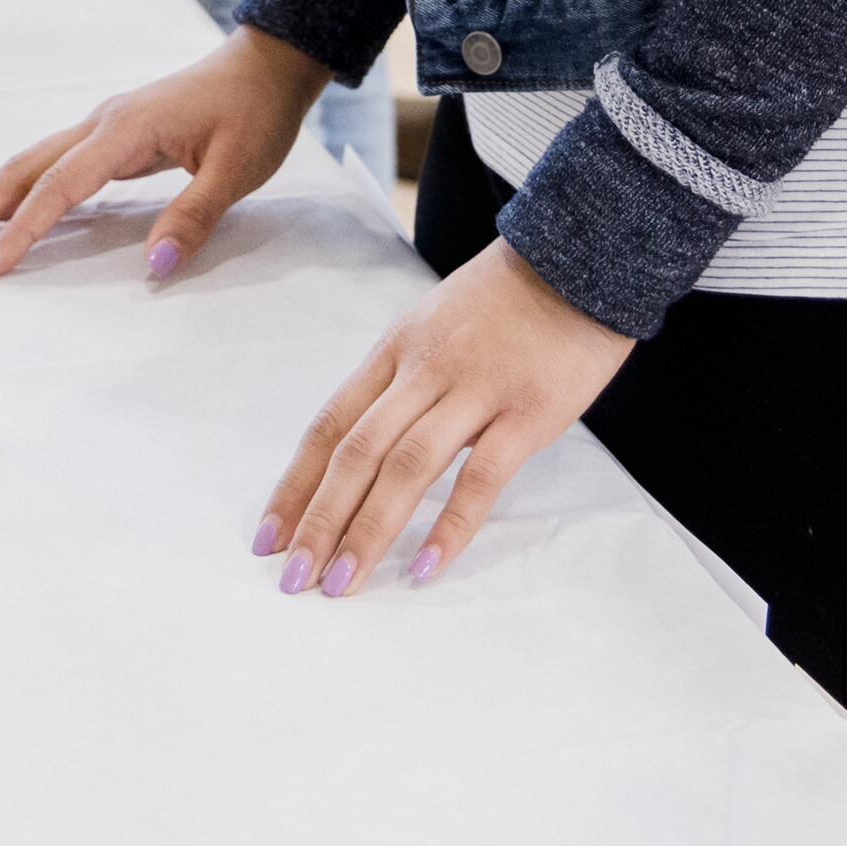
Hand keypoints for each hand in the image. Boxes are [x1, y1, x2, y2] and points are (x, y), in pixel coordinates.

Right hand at [0, 30, 323, 283]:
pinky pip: (48, 164)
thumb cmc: (253, 115)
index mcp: (124, 131)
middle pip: (20, 169)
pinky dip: (14, 189)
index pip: (59, 187)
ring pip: (27, 164)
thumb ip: (192, 218)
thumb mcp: (236, 171)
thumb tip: (155, 267)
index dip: (21, 230)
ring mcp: (101, 127)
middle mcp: (100, 124)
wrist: (265, 66)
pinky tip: (0, 210)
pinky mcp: (110, 135)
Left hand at [255, 240, 635, 598]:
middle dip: (317, 520)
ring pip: (406, 466)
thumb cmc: (503, 303)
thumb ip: (399, 383)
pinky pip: (481, 476)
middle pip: (355, 452)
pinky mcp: (527, 412)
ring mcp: (474, 390)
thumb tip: (360, 450)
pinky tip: (426, 568)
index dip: (294, 484)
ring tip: (341, 584)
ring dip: (368, 530)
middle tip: (292, 578)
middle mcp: (422, 371)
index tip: (266, 537)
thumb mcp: (432, 327)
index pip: (329, 425)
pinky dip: (450, 525)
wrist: (580, 260)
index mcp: (393, 352)